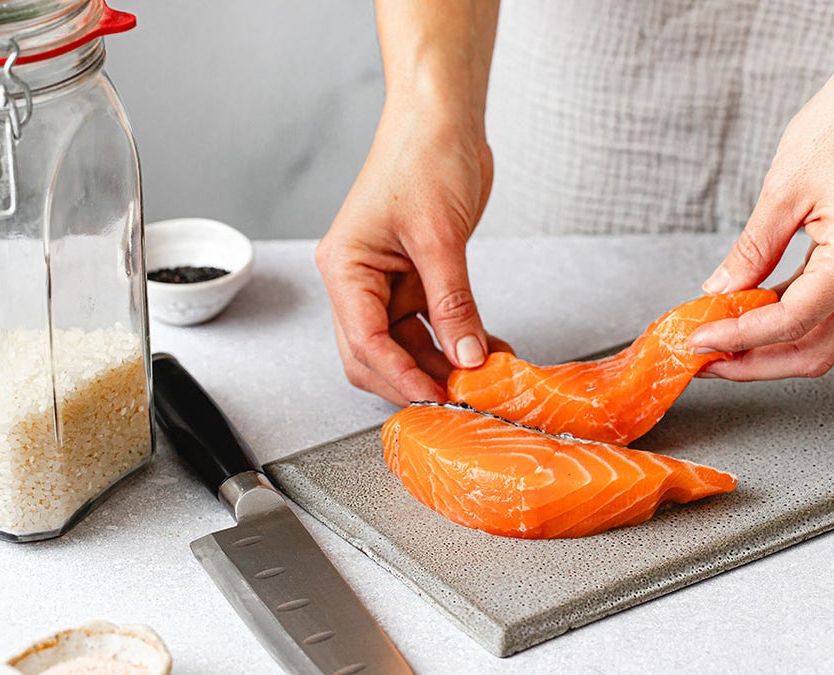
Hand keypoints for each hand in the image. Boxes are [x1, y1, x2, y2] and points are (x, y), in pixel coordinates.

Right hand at [315, 104, 507, 404]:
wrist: (443, 117)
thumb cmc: (423, 155)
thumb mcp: (440, 237)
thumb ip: (453, 303)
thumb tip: (466, 358)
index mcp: (346, 269)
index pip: (365, 342)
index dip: (401, 377)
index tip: (437, 398)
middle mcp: (360, 280)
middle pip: (376, 355)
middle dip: (415, 378)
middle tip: (459, 398)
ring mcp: (388, 281)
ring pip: (407, 345)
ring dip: (442, 363)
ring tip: (482, 378)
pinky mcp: (417, 277)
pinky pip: (433, 323)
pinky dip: (458, 339)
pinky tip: (487, 351)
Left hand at [689, 67, 833, 379]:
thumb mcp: (781, 191)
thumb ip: (750, 252)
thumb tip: (720, 292)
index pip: (791, 322)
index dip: (739, 339)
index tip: (700, 341)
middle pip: (813, 352)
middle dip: (755, 364)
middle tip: (707, 360)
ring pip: (824, 340)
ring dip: (770, 349)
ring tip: (722, 341)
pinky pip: (830, 313)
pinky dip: (788, 323)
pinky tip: (751, 316)